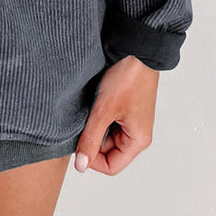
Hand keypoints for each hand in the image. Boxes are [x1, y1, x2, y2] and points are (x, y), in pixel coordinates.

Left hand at [74, 54, 159, 175]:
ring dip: (94, 126)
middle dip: (92, 140)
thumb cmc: (128, 78)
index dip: (92, 160)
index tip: (77, 145)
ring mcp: (130, 120)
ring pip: (106, 135)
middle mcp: (136, 133)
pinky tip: (92, 103)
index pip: (111, 166)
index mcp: (138, 140)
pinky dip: (97, 116)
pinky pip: (108, 121)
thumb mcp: (104, 111)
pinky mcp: (124, 107)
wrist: (135, 49)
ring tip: (88, 110)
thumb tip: (81, 165)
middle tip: (80, 123)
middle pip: (108, 151)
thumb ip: (90, 139)